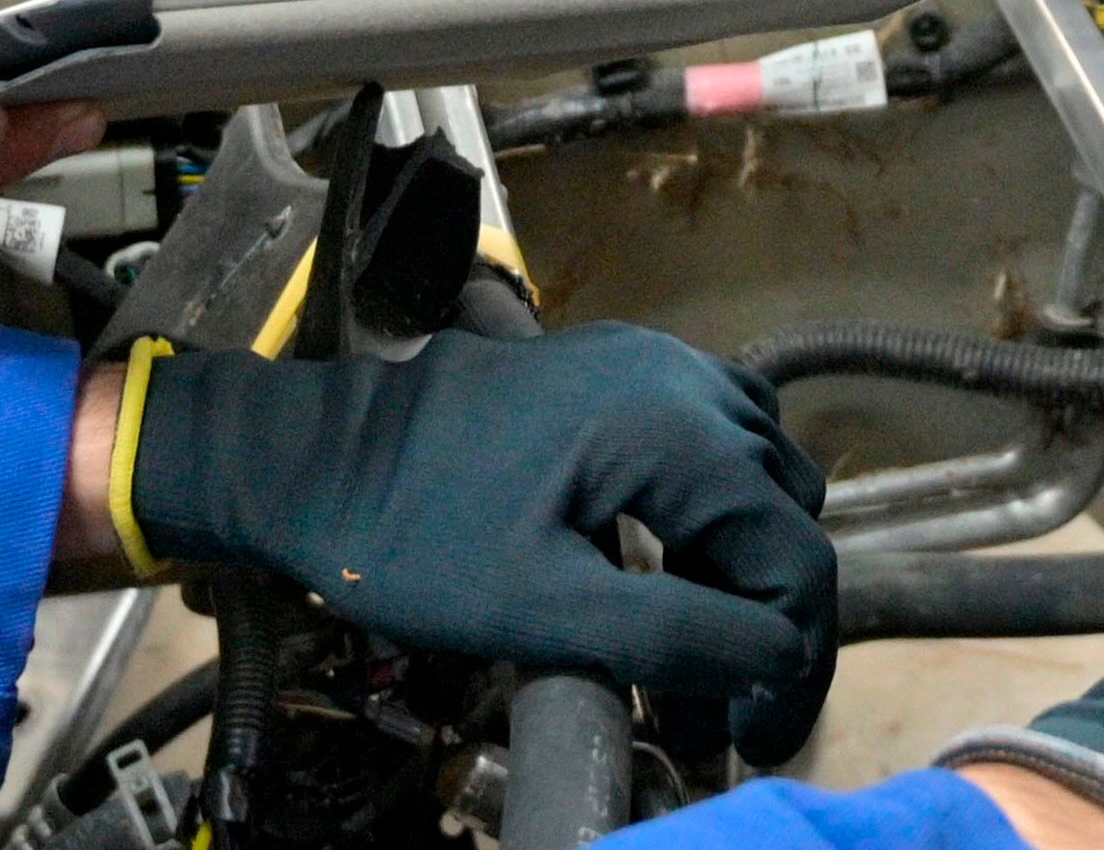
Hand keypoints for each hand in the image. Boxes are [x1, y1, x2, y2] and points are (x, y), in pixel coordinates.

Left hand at [128, 322, 839, 761]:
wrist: (309, 458)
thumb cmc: (413, 538)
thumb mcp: (543, 611)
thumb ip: (673, 635)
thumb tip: (777, 660)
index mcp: (675, 431)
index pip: (794, 557)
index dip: (791, 664)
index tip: (748, 742)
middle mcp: (683, 380)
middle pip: (785, 513)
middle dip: (763, 621)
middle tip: (708, 710)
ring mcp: (651, 362)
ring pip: (756, 471)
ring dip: (740, 564)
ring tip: (687, 646)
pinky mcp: (616, 369)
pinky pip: (709, 436)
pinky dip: (709, 510)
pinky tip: (662, 570)